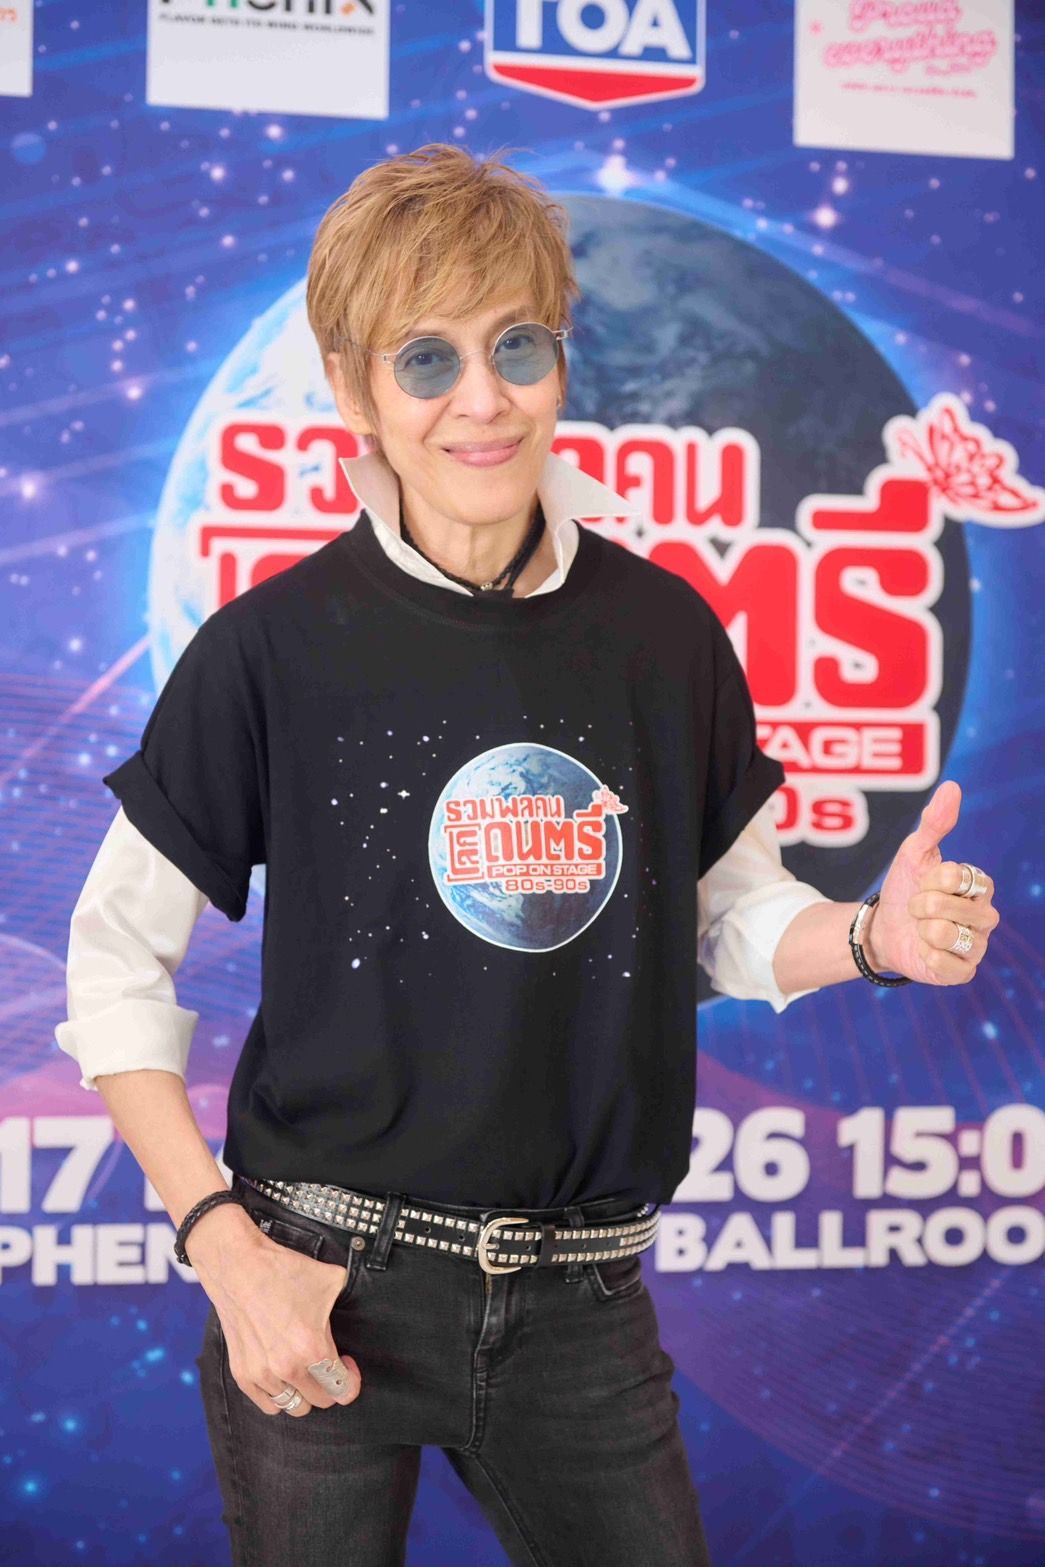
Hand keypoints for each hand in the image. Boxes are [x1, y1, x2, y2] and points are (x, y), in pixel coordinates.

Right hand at [199, 1231, 361, 1417]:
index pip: (342, 1389)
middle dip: (329, 1385)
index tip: (347, 1364)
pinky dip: (279, 1395)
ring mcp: (261, 1374)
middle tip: (326, 1363)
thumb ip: (349, 1298)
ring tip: (304, 1370)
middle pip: (320, 1401)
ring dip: (304, 1393)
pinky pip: (268, 1404)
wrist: (239, 1265)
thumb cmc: (282, 1271)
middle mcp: (287, 1367)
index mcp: (312, 1348)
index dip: (351, 1379)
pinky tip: (283, 1375)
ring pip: (294, 1407)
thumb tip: (361, 1302)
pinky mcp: (242, 1374)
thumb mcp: (331, 1279)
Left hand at [863, 779, 999, 985]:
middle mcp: (986, 915)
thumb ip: (935, 823)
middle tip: (918, 908)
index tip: (923, 882)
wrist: (882, 928)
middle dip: (921, 905)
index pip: (957, 876)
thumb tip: (952, 786)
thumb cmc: (904, 888)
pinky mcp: (963, 972)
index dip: (929, 879)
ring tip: (921, 930)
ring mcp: (978, 945)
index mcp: (979, 885)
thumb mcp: (914, 853)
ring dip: (922, 931)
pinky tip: (923, 950)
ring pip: (948, 935)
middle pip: (951, 907)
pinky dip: (926, 956)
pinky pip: (946, 965)